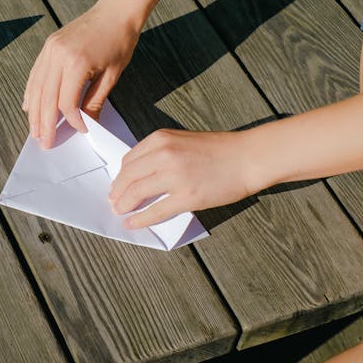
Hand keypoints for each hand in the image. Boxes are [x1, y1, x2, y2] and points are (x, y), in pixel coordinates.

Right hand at [23, 0, 139, 148]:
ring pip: (37, 87)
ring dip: (34, 111)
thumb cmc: (119, 41)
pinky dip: (32, 91)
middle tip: (44, 142)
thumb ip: (95, 100)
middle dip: (45, 123)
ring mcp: (50, 49)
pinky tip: (29, 106)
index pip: (67, 102)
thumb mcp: (112, 75)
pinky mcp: (49, 45)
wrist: (116, 10)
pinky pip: (36, 73)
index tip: (81, 130)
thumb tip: (87, 122)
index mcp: (76, 63)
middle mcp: (58, 56)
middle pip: (46, 98)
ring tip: (34, 130)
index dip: (72, 120)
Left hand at [109, 128, 263, 227]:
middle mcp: (164, 155)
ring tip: (120, 211)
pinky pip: (155, 211)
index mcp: (161, 139)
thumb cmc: (219, 149)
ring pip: (137, 193)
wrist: (248, 157)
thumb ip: (160, 152)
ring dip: (124, 204)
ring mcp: (175, 176)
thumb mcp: (182, 140)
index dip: (120, 176)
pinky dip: (140, 219)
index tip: (117, 185)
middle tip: (114, 201)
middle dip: (117, 191)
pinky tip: (133, 223)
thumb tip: (140, 173)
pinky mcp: (187, 196)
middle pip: (128, 177)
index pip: (129, 160)